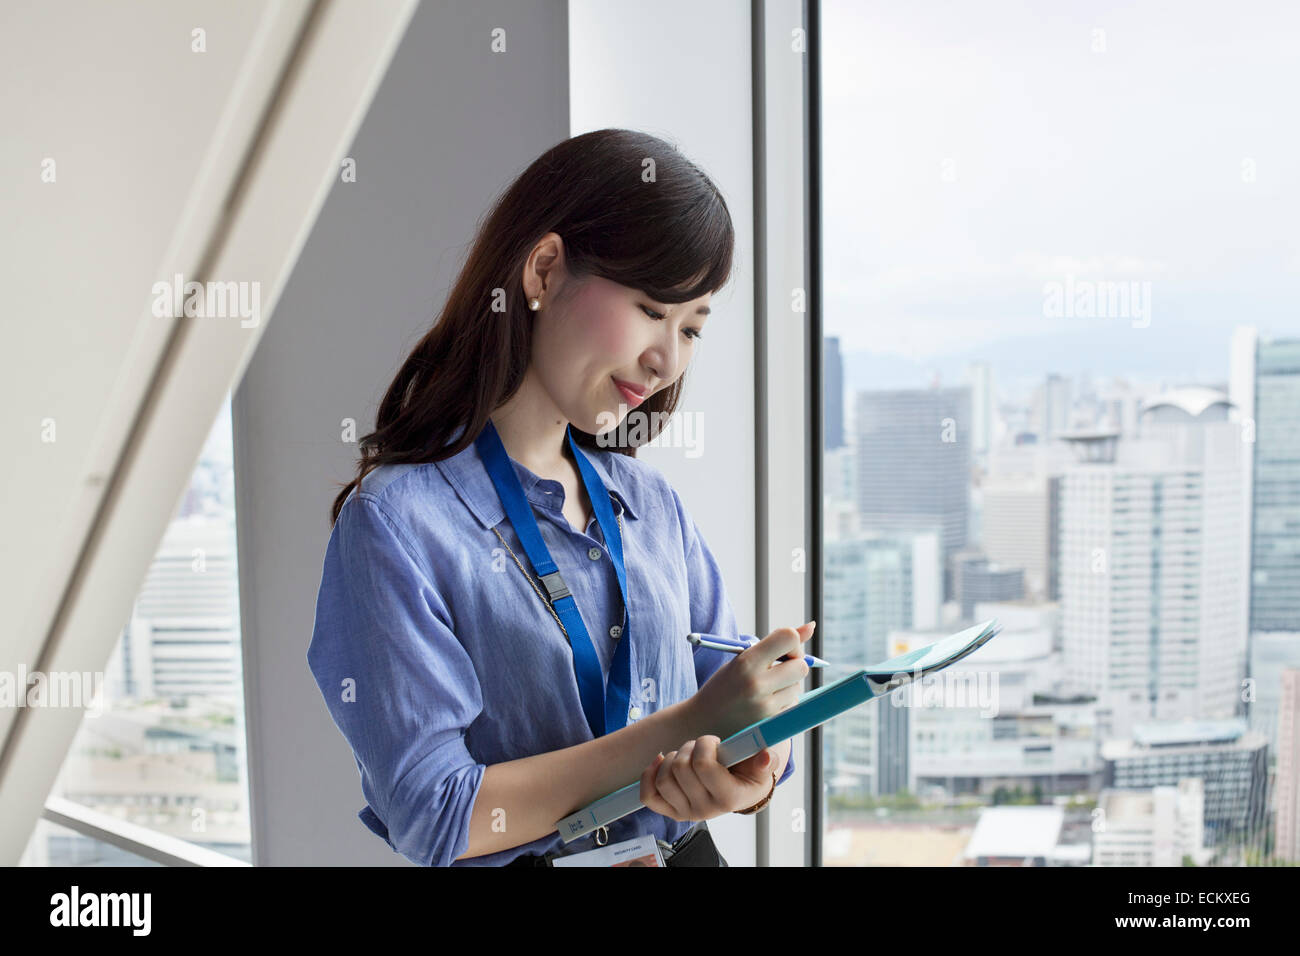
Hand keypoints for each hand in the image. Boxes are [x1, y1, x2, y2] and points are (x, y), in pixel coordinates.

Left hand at [640, 735, 775, 821]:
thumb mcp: (762, 768)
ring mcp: (686, 813)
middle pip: (680, 768)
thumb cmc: (749, 775)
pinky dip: (650, 774)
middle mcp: (705, 811)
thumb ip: (767, 761)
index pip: (703, 765)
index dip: (705, 744)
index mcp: (728, 799)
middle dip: (690, 747)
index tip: (715, 741)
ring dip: (673, 757)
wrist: (739, 792)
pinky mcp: (671, 811)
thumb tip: (766, 757)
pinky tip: (662, 761)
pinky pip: (648, 796)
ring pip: (663, 778)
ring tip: (688, 755)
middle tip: (702, 747)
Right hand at [685, 622, 815, 739]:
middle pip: (801, 666)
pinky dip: (784, 702)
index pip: (788, 638)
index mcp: (746, 662)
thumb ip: (776, 644)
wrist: (702, 722)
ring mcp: (765, 707)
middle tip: (778, 669)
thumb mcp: (742, 659)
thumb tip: (811, 627)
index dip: (792, 641)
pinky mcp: (770, 725)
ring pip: (798, 688)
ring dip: (788, 686)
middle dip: (794, 665)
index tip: (784, 650)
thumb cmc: (724, 686)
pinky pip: (792, 706)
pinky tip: (764, 704)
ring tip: (765, 689)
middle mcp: (757, 684)